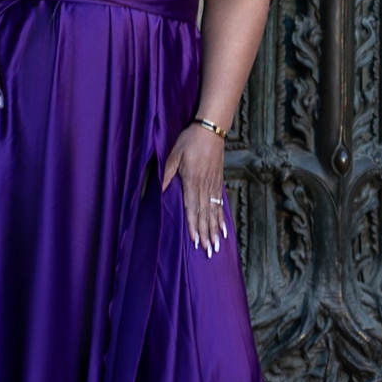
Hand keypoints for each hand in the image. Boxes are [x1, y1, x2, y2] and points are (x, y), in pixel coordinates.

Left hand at [162, 121, 227, 254]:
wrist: (211, 130)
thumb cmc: (190, 141)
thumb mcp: (173, 155)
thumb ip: (166, 175)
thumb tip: (158, 191)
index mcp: (192, 181)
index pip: (192, 208)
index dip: (194, 225)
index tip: (195, 240)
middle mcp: (205, 186)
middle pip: (205, 214)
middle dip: (206, 234)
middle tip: (208, 251)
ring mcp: (213, 184)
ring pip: (214, 211)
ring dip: (215, 229)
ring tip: (217, 245)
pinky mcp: (218, 182)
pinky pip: (220, 203)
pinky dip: (221, 217)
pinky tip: (223, 228)